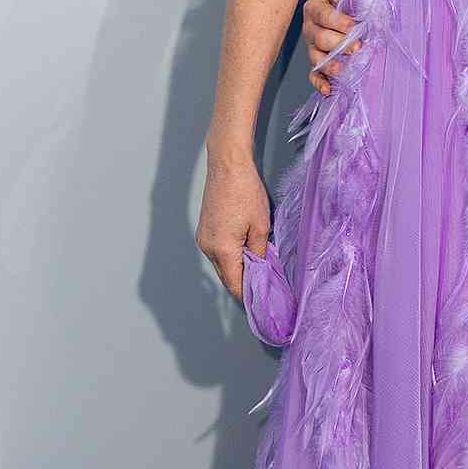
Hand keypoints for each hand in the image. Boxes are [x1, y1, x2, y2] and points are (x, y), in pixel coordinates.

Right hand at [196, 155, 269, 302]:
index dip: (248, 296)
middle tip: (264, 289)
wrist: (227, 165)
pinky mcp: (204, 230)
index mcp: (222, 250)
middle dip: (244, 283)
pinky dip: (231, 257)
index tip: (261, 303)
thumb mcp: (261, 226)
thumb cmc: (245, 191)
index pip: (235, 284)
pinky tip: (246, 253)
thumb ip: (260, 252)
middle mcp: (207, 247)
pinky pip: (218, 252)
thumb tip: (261, 268)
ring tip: (259, 269)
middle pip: (226, 276)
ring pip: (222, 264)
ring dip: (238, 269)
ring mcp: (203, 238)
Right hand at [303, 0, 355, 96]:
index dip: (337, 21)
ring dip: (330, 65)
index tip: (353, 25)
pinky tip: (328, 90)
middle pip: (319, 38)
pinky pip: (314, 74)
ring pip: (316, 58)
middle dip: (339, 44)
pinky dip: (320, 83)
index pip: (322, 14)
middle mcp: (310, 28)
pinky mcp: (317, 61)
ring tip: (343, 70)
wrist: (336, 1)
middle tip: (357, 46)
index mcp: (315, 7)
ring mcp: (312, 47)